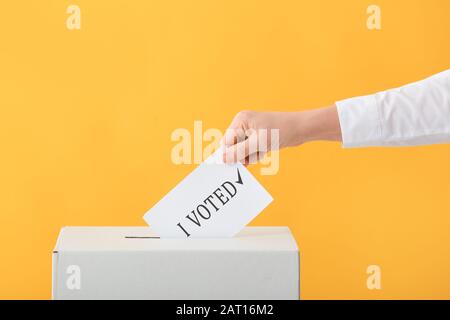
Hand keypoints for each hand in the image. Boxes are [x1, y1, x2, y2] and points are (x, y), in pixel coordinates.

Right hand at [222, 106, 340, 163]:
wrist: (301, 129)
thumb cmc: (280, 132)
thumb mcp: (258, 144)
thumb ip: (239, 152)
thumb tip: (223, 159)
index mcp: (241, 120)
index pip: (227, 141)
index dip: (231, 153)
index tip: (240, 162)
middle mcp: (243, 123)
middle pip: (234, 146)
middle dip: (243, 154)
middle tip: (256, 153)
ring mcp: (250, 130)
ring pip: (242, 150)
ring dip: (251, 155)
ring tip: (263, 150)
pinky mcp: (257, 136)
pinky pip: (251, 150)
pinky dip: (257, 154)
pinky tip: (266, 150)